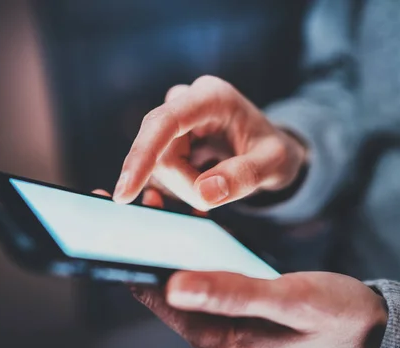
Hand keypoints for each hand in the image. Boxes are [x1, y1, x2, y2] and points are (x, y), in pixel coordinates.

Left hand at [92, 189, 385, 347]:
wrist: (365, 329)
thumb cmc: (332, 314)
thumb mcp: (288, 298)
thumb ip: (232, 293)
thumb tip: (173, 284)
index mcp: (215, 335)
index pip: (153, 294)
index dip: (128, 256)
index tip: (108, 218)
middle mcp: (208, 332)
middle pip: (158, 285)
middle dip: (143, 242)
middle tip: (134, 198)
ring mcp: (218, 321)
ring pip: (175, 277)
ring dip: (165, 242)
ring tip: (156, 202)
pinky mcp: (229, 307)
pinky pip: (196, 275)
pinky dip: (187, 247)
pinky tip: (188, 221)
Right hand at [112, 75, 306, 210]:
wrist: (271, 150)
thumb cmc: (275, 152)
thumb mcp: (274, 164)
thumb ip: (244, 176)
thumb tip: (203, 192)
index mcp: (212, 96)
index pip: (164, 123)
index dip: (141, 156)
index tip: (125, 193)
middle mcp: (187, 101)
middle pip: (160, 152)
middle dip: (183, 185)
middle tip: (215, 200)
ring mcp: (175, 121)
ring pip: (158, 166)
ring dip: (184, 189)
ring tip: (219, 187)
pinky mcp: (168, 140)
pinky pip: (159, 172)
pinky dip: (177, 190)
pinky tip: (201, 192)